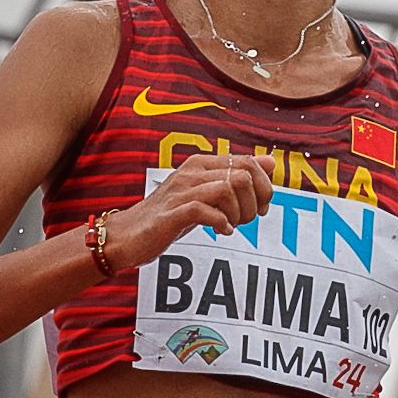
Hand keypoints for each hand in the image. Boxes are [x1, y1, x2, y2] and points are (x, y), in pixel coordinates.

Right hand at [100, 154, 274, 272]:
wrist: (127, 236)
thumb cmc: (168, 216)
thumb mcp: (206, 194)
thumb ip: (235, 178)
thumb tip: (270, 163)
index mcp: (201, 163)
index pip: (248, 162)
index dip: (263, 187)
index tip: (259, 208)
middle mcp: (192, 171)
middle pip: (242, 175)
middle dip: (253, 202)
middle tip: (245, 220)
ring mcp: (181, 191)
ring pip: (227, 189)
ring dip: (238, 213)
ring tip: (232, 225)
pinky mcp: (172, 213)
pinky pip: (205, 211)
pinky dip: (220, 223)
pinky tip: (220, 232)